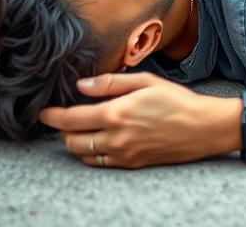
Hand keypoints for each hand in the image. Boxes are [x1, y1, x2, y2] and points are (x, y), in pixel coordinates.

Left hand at [39, 72, 238, 167]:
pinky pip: (100, 163)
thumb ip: (110, 83)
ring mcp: (122, 155)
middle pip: (72, 141)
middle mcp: (115, 138)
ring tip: (78, 128)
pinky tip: (97, 140)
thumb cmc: (176, 99)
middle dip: (62, 130)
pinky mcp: (131, 164)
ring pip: (83, 155)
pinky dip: (91, 153)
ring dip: (75, 142)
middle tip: (62, 117)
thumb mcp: (145, 80)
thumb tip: (82, 85)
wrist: (201, 127)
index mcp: (116, 114)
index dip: (54, 116)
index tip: (44, 112)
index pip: (72, 119)